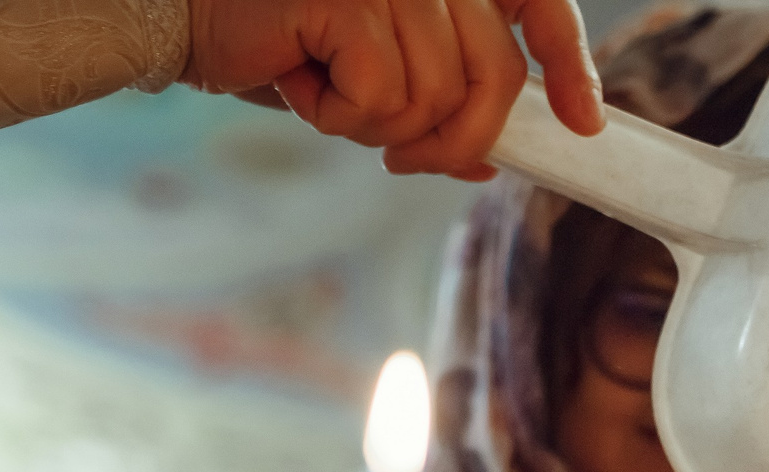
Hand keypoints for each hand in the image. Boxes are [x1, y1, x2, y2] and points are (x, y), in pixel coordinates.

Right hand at [185, 0, 603, 180]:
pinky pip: (386, 96)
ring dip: (381, 126)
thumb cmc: (277, 42)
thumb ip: (437, 105)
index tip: (583, 119)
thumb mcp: (373, 80)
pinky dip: (343, 115)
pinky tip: (304, 83)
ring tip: (328, 93)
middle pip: (493, 76)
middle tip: (399, 156)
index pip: (538, 1)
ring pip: (438, 97)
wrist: (185, 18)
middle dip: (455, 138)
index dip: (567, 62)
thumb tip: (488, 159)